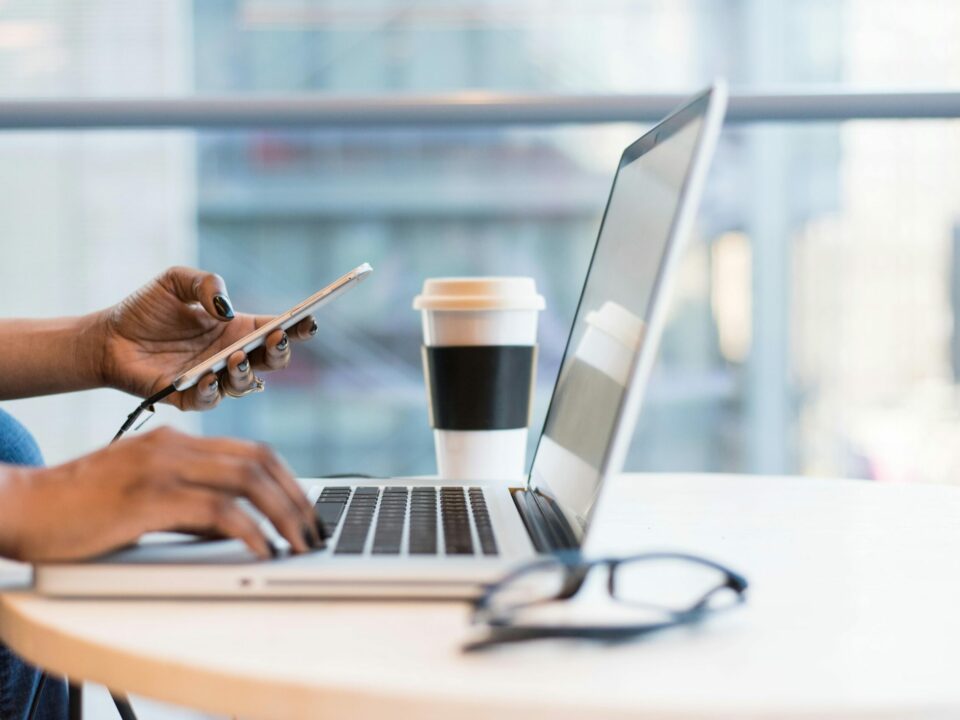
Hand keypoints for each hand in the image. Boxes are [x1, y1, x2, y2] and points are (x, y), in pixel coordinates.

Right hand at [0, 427, 322, 561]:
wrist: (21, 506)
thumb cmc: (79, 508)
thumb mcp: (145, 497)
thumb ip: (190, 504)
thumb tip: (236, 528)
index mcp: (176, 442)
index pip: (252, 450)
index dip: (288, 480)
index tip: (306, 510)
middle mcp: (174, 446)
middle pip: (259, 461)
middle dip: (296, 498)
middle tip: (314, 531)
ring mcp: (162, 468)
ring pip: (247, 480)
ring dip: (283, 514)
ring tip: (300, 544)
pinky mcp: (148, 498)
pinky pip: (217, 511)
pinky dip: (249, 531)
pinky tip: (263, 550)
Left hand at [96, 266, 317, 409]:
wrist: (107, 337)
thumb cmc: (145, 309)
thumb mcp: (176, 281)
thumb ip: (205, 283)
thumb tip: (226, 308)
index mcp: (237, 329)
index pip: (277, 330)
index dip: (297, 327)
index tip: (308, 319)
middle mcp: (231, 356)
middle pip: (272, 362)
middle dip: (280, 352)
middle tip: (276, 338)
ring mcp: (213, 379)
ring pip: (245, 385)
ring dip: (246, 372)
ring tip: (236, 357)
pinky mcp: (188, 397)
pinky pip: (209, 400)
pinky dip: (212, 391)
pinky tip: (208, 376)